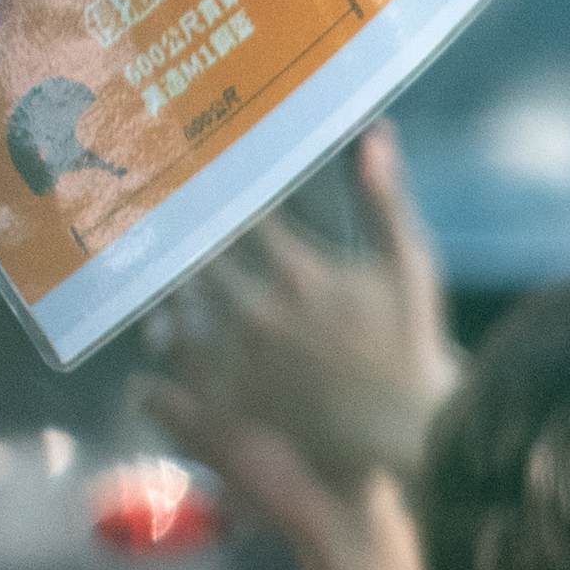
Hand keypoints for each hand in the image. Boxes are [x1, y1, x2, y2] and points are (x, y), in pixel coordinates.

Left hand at [130, 119, 457, 499]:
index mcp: (296, 269)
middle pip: (195, 256)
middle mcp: (258, 307)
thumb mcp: (412, 266)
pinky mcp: (233, 400)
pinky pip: (179, 366)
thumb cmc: (414, 349)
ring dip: (170, 288)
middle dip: (179, 234)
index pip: (234, 213)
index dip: (211, 189)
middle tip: (154, 214)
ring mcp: (240, 357)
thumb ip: (385, 200)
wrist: (413, 436)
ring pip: (179, 306)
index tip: (193, 171)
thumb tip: (374, 132)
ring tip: (158, 275)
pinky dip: (163, 346)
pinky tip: (160, 339)